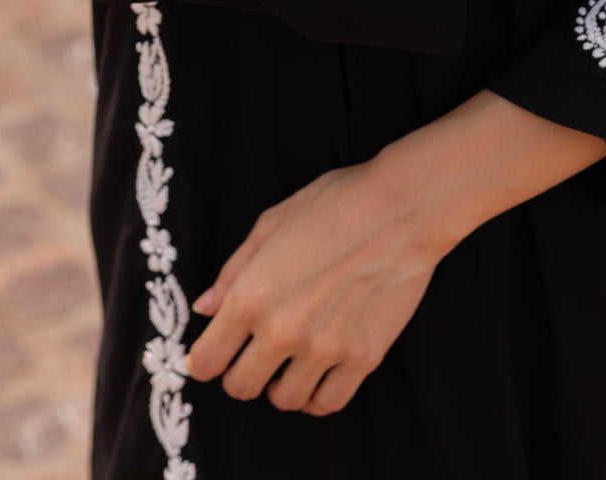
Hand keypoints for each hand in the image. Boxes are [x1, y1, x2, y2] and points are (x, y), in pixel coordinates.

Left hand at [184, 160, 442, 415]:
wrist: (402, 207)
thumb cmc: (334, 204)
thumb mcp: (271, 223)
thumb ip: (233, 271)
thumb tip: (206, 308)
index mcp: (251, 296)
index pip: (205, 361)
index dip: (203, 359)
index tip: (213, 354)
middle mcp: (282, 330)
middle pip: (240, 387)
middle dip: (240, 373)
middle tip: (254, 354)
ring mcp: (325, 349)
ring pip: (284, 400)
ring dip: (280, 385)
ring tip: (290, 362)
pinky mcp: (362, 357)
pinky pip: (327, 403)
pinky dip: (317, 395)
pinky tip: (318, 373)